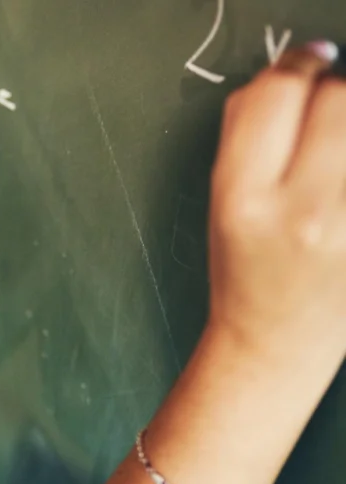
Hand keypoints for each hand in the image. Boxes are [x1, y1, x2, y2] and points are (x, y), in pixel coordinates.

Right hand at [208, 43, 345, 368]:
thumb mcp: (222, 205)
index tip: (306, 66)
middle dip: (331, 99)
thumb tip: (287, 74)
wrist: (276, 343)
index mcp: (244, 202)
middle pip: (339, 98)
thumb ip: (246, 135)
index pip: (278, 94)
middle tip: (323, 127)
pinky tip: (340, 185)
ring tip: (336, 160)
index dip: (293, 69)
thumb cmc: (245, 277)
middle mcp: (306, 213)